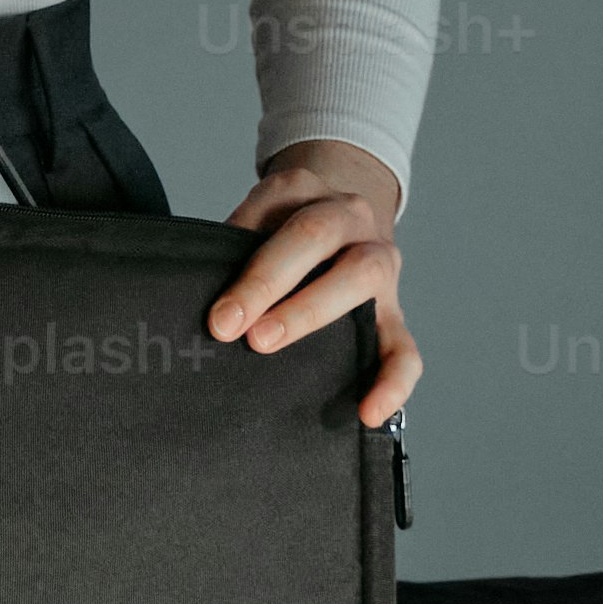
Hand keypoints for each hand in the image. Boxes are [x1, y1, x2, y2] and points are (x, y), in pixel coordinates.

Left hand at [207, 138, 414, 425]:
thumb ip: (231, 250)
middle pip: (316, 236)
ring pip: (363, 277)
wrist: (343, 216)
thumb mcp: (255, 222)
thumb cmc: (282, 233)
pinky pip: (405, 349)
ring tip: (266, 346)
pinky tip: (369, 413)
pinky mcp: (396, 314)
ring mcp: (381, 263)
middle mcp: (351, 217)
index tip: (219, 316)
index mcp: (308, 190)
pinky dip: (393, 382)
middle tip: (229, 327)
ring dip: (310, 311)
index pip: (276, 214)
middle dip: (269, 284)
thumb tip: (196, 302)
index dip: (250, 268)